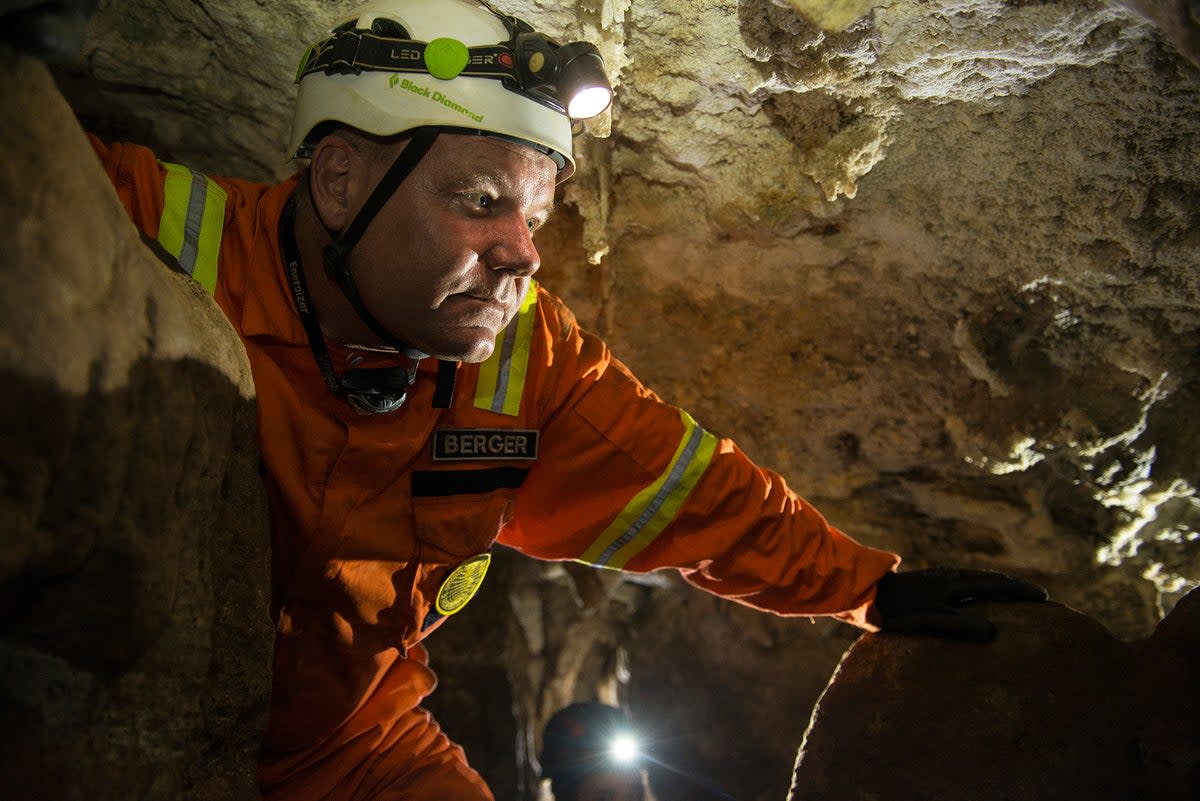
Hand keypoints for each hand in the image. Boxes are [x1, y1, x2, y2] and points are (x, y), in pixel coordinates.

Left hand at [873, 567, 1047, 641]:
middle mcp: (949, 577)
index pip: (997, 584)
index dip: (1020, 591)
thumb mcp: (931, 619)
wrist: (863, 594)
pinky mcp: (926, 588)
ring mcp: (937, 581)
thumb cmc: (897, 610)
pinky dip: (978, 591)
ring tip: (1013, 598)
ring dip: (996, 588)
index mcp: (955, 582)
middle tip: (1036, 596)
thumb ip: (960, 625)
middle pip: (989, 580)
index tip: (1043, 597)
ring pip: (975, 582)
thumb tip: (995, 633)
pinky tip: (974, 601)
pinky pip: (961, 587)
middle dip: (1013, 588)